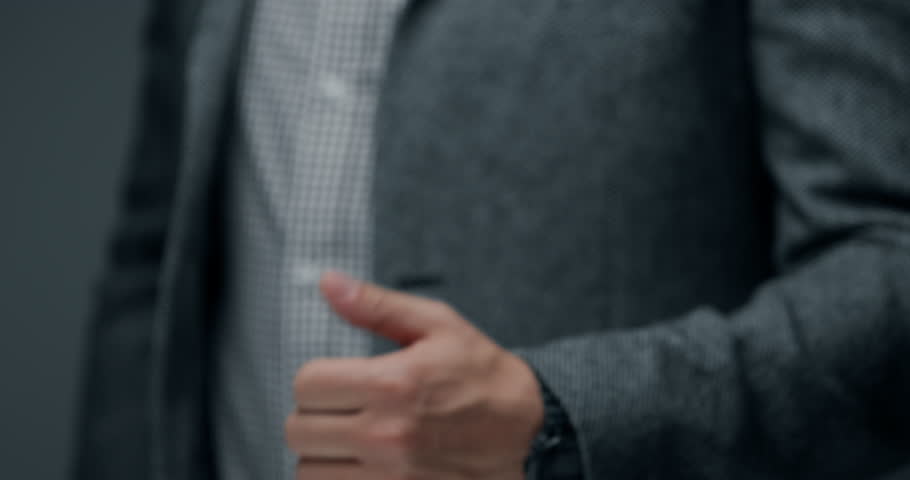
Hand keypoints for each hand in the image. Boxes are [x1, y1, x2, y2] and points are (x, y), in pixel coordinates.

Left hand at [285, 271, 543, 479]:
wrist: (529, 434)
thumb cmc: (481, 375)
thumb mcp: (437, 325)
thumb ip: (376, 305)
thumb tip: (326, 281)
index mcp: (393, 383)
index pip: (306, 384)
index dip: (317, 378)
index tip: (338, 380)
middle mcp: (386, 435)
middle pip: (297, 431)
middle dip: (316, 416)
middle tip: (344, 410)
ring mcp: (390, 478)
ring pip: (307, 470)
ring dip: (324, 455)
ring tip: (355, 442)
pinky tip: (363, 465)